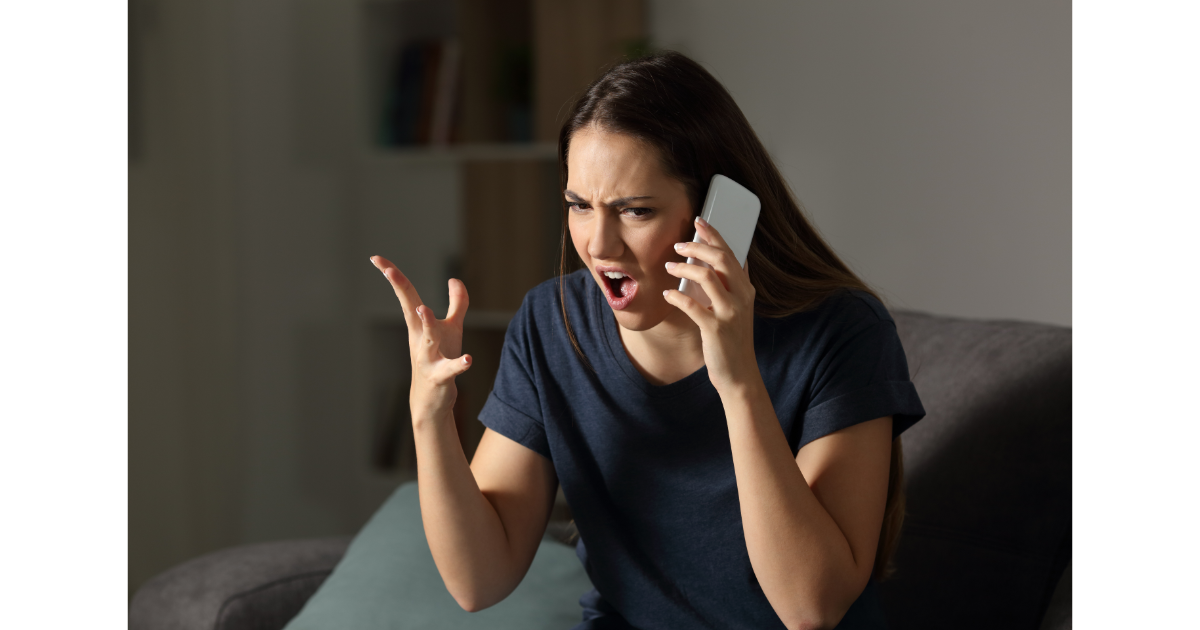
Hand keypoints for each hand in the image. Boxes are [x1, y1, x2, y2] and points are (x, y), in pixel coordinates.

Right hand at [370, 255, 471, 425]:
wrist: (431, 401)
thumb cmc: (440, 360)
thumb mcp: (451, 329)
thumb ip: (457, 303)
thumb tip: (454, 279)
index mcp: (419, 324)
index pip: (406, 294)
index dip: (393, 275)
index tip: (376, 258)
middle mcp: (419, 338)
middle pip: (410, 309)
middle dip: (401, 290)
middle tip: (389, 271)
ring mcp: (427, 358)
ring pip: (427, 339)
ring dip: (426, 323)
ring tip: (424, 308)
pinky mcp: (440, 377)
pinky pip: (449, 370)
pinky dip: (458, 365)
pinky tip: (468, 359)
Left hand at [662, 217, 759, 392]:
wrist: (739, 373)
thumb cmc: (733, 340)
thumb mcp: (738, 309)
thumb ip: (735, 286)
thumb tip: (733, 260)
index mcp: (746, 290)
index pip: (731, 253)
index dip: (714, 235)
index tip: (699, 221)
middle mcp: (741, 298)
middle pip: (721, 259)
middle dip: (698, 246)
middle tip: (678, 244)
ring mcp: (730, 313)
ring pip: (707, 277)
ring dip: (684, 268)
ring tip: (669, 266)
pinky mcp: (715, 329)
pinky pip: (692, 306)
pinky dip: (676, 297)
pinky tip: (667, 294)